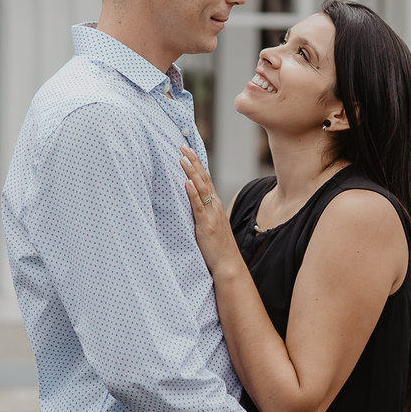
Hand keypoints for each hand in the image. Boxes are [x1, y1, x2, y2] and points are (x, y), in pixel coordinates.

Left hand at [180, 146, 242, 274]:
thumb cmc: (217, 248)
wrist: (228, 265)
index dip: (196, 164)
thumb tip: (188, 203)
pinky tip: (187, 183)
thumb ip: (201, 213)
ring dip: (191, 172)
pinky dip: (193, 193)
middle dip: (193, 161)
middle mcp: (214, 206)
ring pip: (201, 188)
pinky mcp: (206, 225)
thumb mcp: (209, 226)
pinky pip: (199, 207)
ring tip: (182, 158)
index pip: (205, 179)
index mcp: (214, 205)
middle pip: (203, 178)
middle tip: (182, 146)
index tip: (187, 151)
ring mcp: (211, 215)